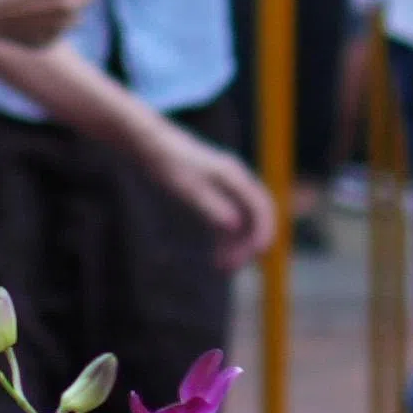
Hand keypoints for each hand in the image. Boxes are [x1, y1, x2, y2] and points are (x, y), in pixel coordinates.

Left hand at [149, 124, 278, 270]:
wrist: (150, 146)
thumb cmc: (168, 165)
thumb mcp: (188, 187)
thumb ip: (211, 206)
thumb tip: (234, 225)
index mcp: (234, 175)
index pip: (261, 206)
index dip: (263, 231)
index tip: (255, 254)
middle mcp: (235, 181)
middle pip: (256, 217)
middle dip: (249, 243)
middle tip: (232, 266)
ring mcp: (226, 188)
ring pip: (243, 222)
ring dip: (237, 244)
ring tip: (222, 266)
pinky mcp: (214, 195)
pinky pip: (228, 222)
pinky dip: (225, 239)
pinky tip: (215, 255)